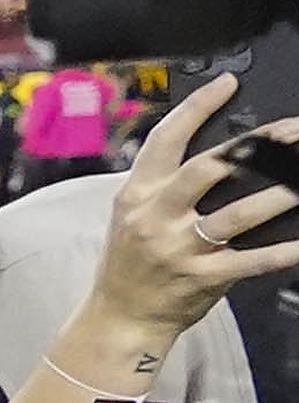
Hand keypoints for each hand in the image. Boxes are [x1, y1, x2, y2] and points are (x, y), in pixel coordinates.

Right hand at [65, 73, 298, 381]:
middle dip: (252, 148)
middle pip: (206, 169)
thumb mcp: (133, 216)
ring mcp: (178, 248)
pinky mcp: (200, 278)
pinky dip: (282, 252)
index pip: (165, 140)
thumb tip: (220, 155)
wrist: (120, 318)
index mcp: (137, 194)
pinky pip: (250, 261)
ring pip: (235, 215)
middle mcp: (155, 217)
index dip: (197, 108)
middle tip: (289, 133)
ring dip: (276, 197)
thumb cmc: (131, 263)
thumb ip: (165, 186)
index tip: (228, 84)